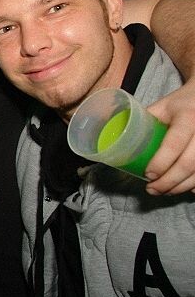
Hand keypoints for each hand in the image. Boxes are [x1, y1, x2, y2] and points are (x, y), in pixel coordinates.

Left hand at [145, 79, 194, 193]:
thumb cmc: (178, 104)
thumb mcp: (160, 107)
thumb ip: (139, 120)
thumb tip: (110, 138)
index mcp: (187, 116)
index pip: (175, 143)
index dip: (161, 162)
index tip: (148, 175)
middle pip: (188, 163)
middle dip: (168, 182)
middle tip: (152, 189)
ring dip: (180, 187)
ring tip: (162, 191)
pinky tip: (183, 189)